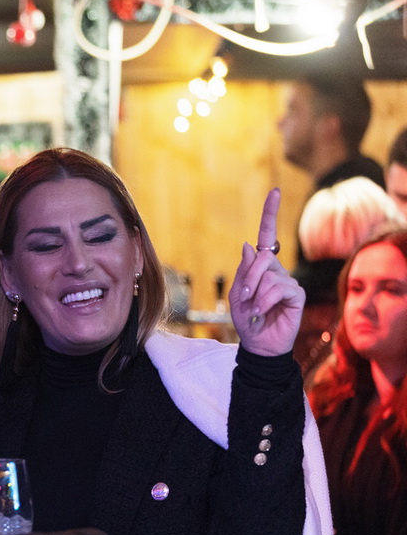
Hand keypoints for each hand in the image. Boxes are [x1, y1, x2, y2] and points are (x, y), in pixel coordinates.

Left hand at [230, 188, 304, 356]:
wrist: (258, 343)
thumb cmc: (247, 319)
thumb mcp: (237, 295)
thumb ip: (243, 271)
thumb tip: (248, 244)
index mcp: (261, 267)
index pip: (267, 236)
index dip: (270, 214)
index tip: (274, 192)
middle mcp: (276, 270)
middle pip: (261, 258)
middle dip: (249, 278)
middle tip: (244, 297)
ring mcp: (288, 281)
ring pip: (268, 275)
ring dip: (255, 294)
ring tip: (254, 309)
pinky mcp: (297, 294)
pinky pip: (279, 289)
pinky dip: (264, 301)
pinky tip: (263, 312)